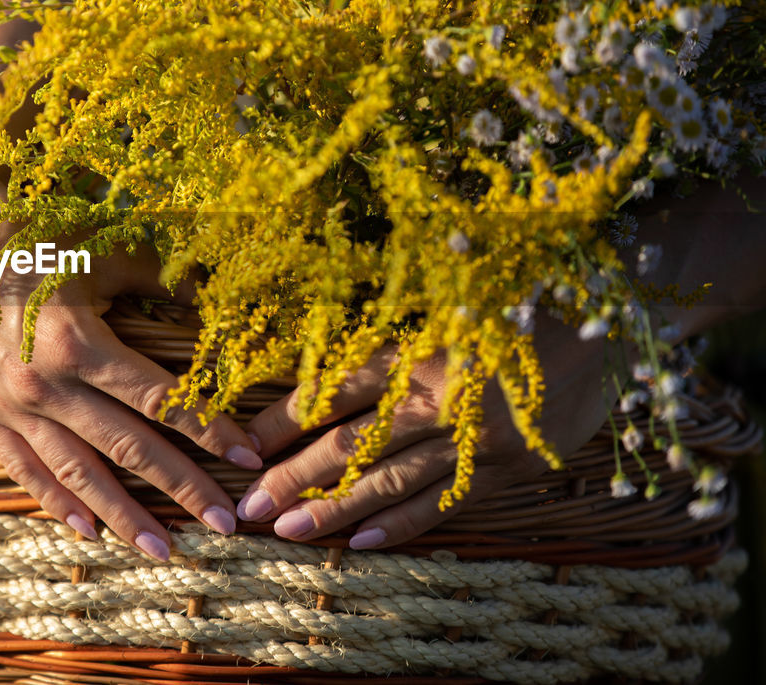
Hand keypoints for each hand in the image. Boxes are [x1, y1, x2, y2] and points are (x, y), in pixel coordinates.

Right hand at [0, 185, 261, 561]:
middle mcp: (42, 384)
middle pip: (127, 447)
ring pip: (76, 472)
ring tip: (164, 549)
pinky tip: (87, 531)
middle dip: (182, 488)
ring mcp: (7, 404)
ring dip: (123, 514)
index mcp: (78, 341)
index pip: (160, 401)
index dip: (209, 432)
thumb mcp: (106, 248)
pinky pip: (23, 467)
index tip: (247, 459)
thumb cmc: (35, 233)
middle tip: (225, 523)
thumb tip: (222, 297)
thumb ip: (166, 280)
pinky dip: (56, 501)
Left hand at [236, 310, 606, 547]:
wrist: (604, 322)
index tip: (241, 444)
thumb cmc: (513, 304)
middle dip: (292, 475)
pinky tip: (360, 542)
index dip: (282, 420)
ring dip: (334, 508)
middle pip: (350, 443)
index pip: (333, 391)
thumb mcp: (444, 307)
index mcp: (417, 350)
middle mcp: (439, 397)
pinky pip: (444, 503)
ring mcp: (474, 438)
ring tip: (287, 530)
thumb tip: (318, 378)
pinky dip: (401, 524)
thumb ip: (389, 344)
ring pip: (391, 481)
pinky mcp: (507, 467)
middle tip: (247, 506)